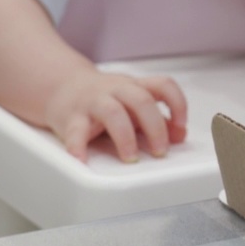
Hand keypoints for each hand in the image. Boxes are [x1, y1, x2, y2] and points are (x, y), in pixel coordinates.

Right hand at [44, 71, 187, 162]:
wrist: (63, 88)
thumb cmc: (105, 99)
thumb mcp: (134, 105)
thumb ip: (158, 119)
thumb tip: (180, 136)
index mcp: (135, 87)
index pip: (163, 85)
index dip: (177, 103)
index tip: (181, 125)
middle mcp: (116, 90)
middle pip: (141, 100)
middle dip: (155, 128)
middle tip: (160, 151)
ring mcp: (93, 101)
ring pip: (112, 112)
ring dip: (125, 137)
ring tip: (130, 157)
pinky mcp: (72, 117)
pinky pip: (75, 131)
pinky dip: (78, 146)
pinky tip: (83, 160)